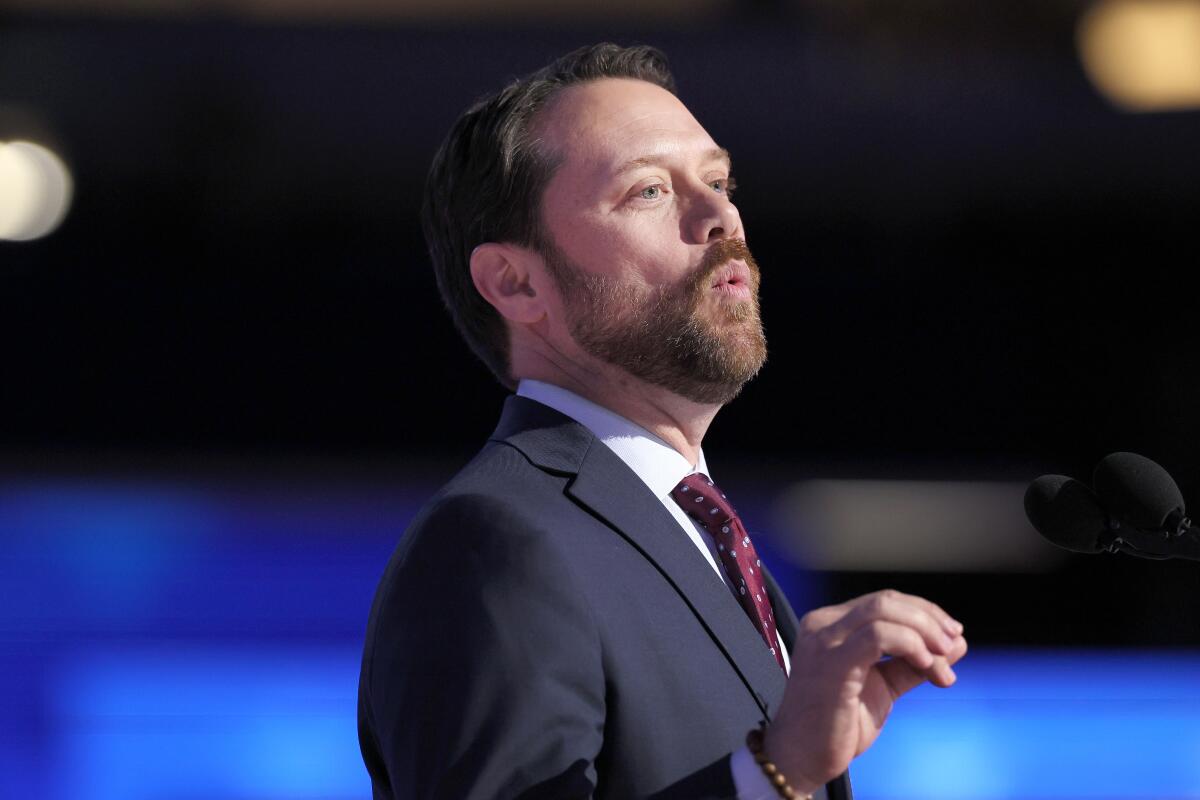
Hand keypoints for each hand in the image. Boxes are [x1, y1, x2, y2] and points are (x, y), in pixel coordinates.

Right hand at [762, 589, 967, 792]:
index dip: (924, 612)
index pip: (883, 602)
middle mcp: (823, 625)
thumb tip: (956, 644)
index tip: (952, 636)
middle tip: (953, 646)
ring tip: (941, 665)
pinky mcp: (832, 663)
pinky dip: (910, 645)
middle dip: (929, 620)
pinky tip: (925, 666)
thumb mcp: (884, 687)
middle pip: (886, 601)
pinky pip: (878, 637)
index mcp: (831, 625)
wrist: (802, 758)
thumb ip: (913, 664)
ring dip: (924, 634)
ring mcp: (825, 641)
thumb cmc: (837, 724)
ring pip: (883, 612)